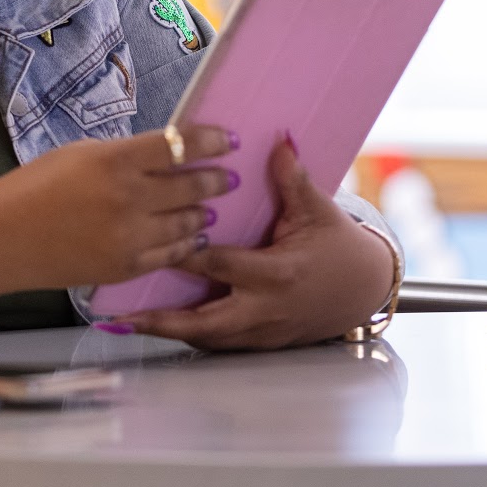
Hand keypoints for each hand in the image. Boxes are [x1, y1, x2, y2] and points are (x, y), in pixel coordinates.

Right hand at [0, 124, 236, 291]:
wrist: (3, 238)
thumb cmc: (36, 186)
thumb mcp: (83, 153)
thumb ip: (126, 155)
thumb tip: (166, 155)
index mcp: (116, 160)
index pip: (179, 145)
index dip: (210, 141)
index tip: (228, 139)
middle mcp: (129, 198)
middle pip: (190, 186)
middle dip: (216, 179)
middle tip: (229, 176)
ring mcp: (130, 238)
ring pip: (186, 224)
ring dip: (203, 213)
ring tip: (210, 207)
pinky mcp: (125, 268)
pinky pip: (169, 255)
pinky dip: (186, 244)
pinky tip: (194, 237)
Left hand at [108, 138, 396, 348]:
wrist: (363, 289)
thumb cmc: (338, 247)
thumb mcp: (318, 210)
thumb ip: (293, 179)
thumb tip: (279, 142)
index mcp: (277, 273)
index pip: (222, 265)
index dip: (188, 256)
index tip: (155, 248)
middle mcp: (266, 308)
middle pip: (205, 321)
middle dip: (163, 321)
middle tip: (123, 317)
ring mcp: (263, 331)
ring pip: (208, 338)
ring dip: (169, 331)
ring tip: (127, 324)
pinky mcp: (262, 341)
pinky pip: (219, 343)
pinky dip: (190, 335)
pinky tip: (161, 326)